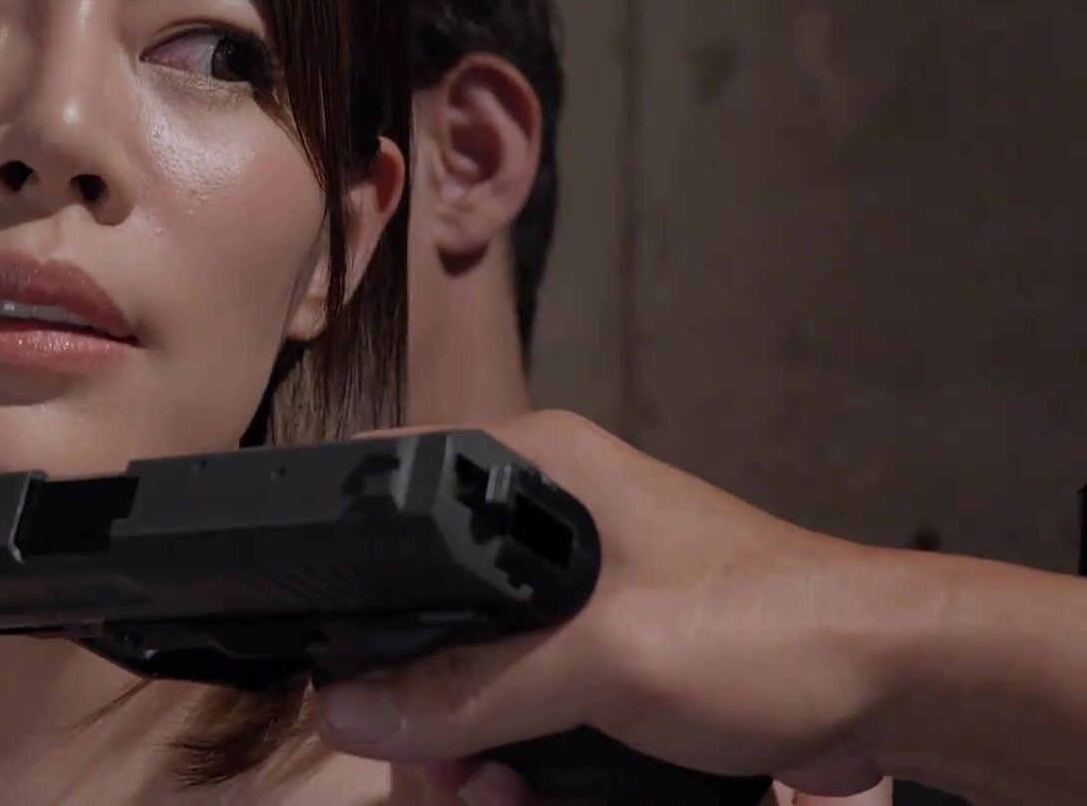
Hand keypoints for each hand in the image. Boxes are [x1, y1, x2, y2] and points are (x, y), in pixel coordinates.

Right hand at [321, 412, 919, 798]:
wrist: (895, 684)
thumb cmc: (764, 631)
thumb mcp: (605, 660)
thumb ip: (470, 686)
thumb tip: (348, 710)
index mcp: (534, 466)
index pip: (391, 487)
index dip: (350, 573)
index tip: (342, 665)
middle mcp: (541, 513)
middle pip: (419, 606)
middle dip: (417, 704)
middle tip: (442, 770)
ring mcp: (572, 585)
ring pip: (463, 666)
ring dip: (460, 743)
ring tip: (491, 796)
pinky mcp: (600, 647)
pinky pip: (516, 699)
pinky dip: (507, 751)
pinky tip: (518, 793)